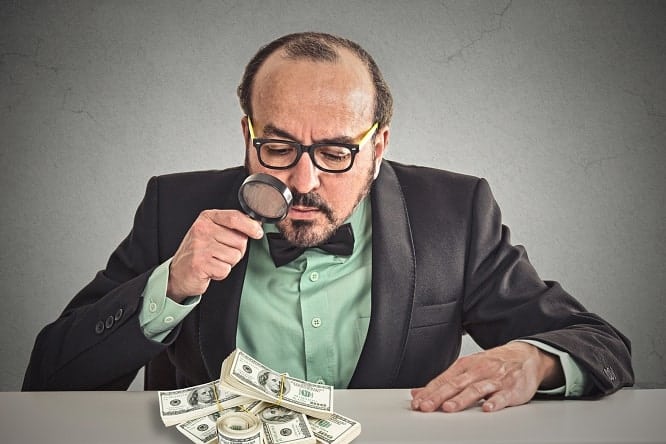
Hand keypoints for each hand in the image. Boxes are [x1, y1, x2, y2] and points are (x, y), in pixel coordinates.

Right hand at [167, 210, 263, 301]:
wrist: (178, 272)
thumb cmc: (199, 251)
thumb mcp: (213, 231)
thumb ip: (231, 226)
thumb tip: (256, 225)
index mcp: (207, 218)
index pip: (235, 217)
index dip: (251, 226)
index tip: (257, 232)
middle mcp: (202, 229)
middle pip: (240, 240)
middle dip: (237, 250)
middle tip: (220, 253)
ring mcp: (200, 246)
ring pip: (235, 256)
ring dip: (228, 263)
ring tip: (214, 260)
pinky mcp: (200, 264)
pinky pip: (226, 269)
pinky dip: (221, 273)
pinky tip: (210, 269)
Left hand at [410, 342, 562, 412]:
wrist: (525, 356)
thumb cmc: (493, 363)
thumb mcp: (467, 368)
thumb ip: (444, 381)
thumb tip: (418, 392)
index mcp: (465, 366)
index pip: (443, 380)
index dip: (429, 391)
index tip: (417, 402)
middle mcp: (478, 371)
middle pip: (455, 384)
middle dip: (439, 396)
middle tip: (426, 406)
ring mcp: (494, 379)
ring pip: (476, 389)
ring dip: (461, 399)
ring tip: (449, 408)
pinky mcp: (511, 389)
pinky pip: (502, 396)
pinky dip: (494, 402)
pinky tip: (487, 408)